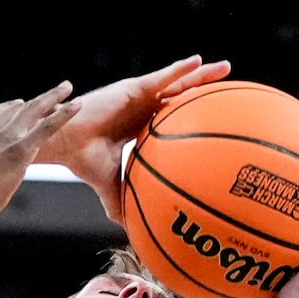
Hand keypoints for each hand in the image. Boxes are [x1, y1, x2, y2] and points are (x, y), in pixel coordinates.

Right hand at [0, 82, 80, 227]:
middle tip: (56, 90)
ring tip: (68, 88)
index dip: (13, 109)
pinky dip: (64, 114)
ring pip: (35, 109)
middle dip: (38, 98)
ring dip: (54, 97)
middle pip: (19, 107)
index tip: (23, 106)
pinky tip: (77, 105)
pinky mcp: (19, 149)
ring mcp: (5, 136)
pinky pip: (46, 126)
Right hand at [50, 55, 231, 223]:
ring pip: (177, 82)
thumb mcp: (110, 187)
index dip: (192, 118)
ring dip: (201, 74)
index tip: (215, 120)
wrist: (67, 144)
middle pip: (181, 97)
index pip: (172, 119)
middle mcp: (143, 109)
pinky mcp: (134, 87)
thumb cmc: (84, 163)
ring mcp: (139, 96)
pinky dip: (180, 68)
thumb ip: (122, 204)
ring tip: (226, 68)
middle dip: (204, 91)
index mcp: (140, 127)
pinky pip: (162, 76)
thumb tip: (130, 234)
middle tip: (231, 88)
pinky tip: (199, 61)